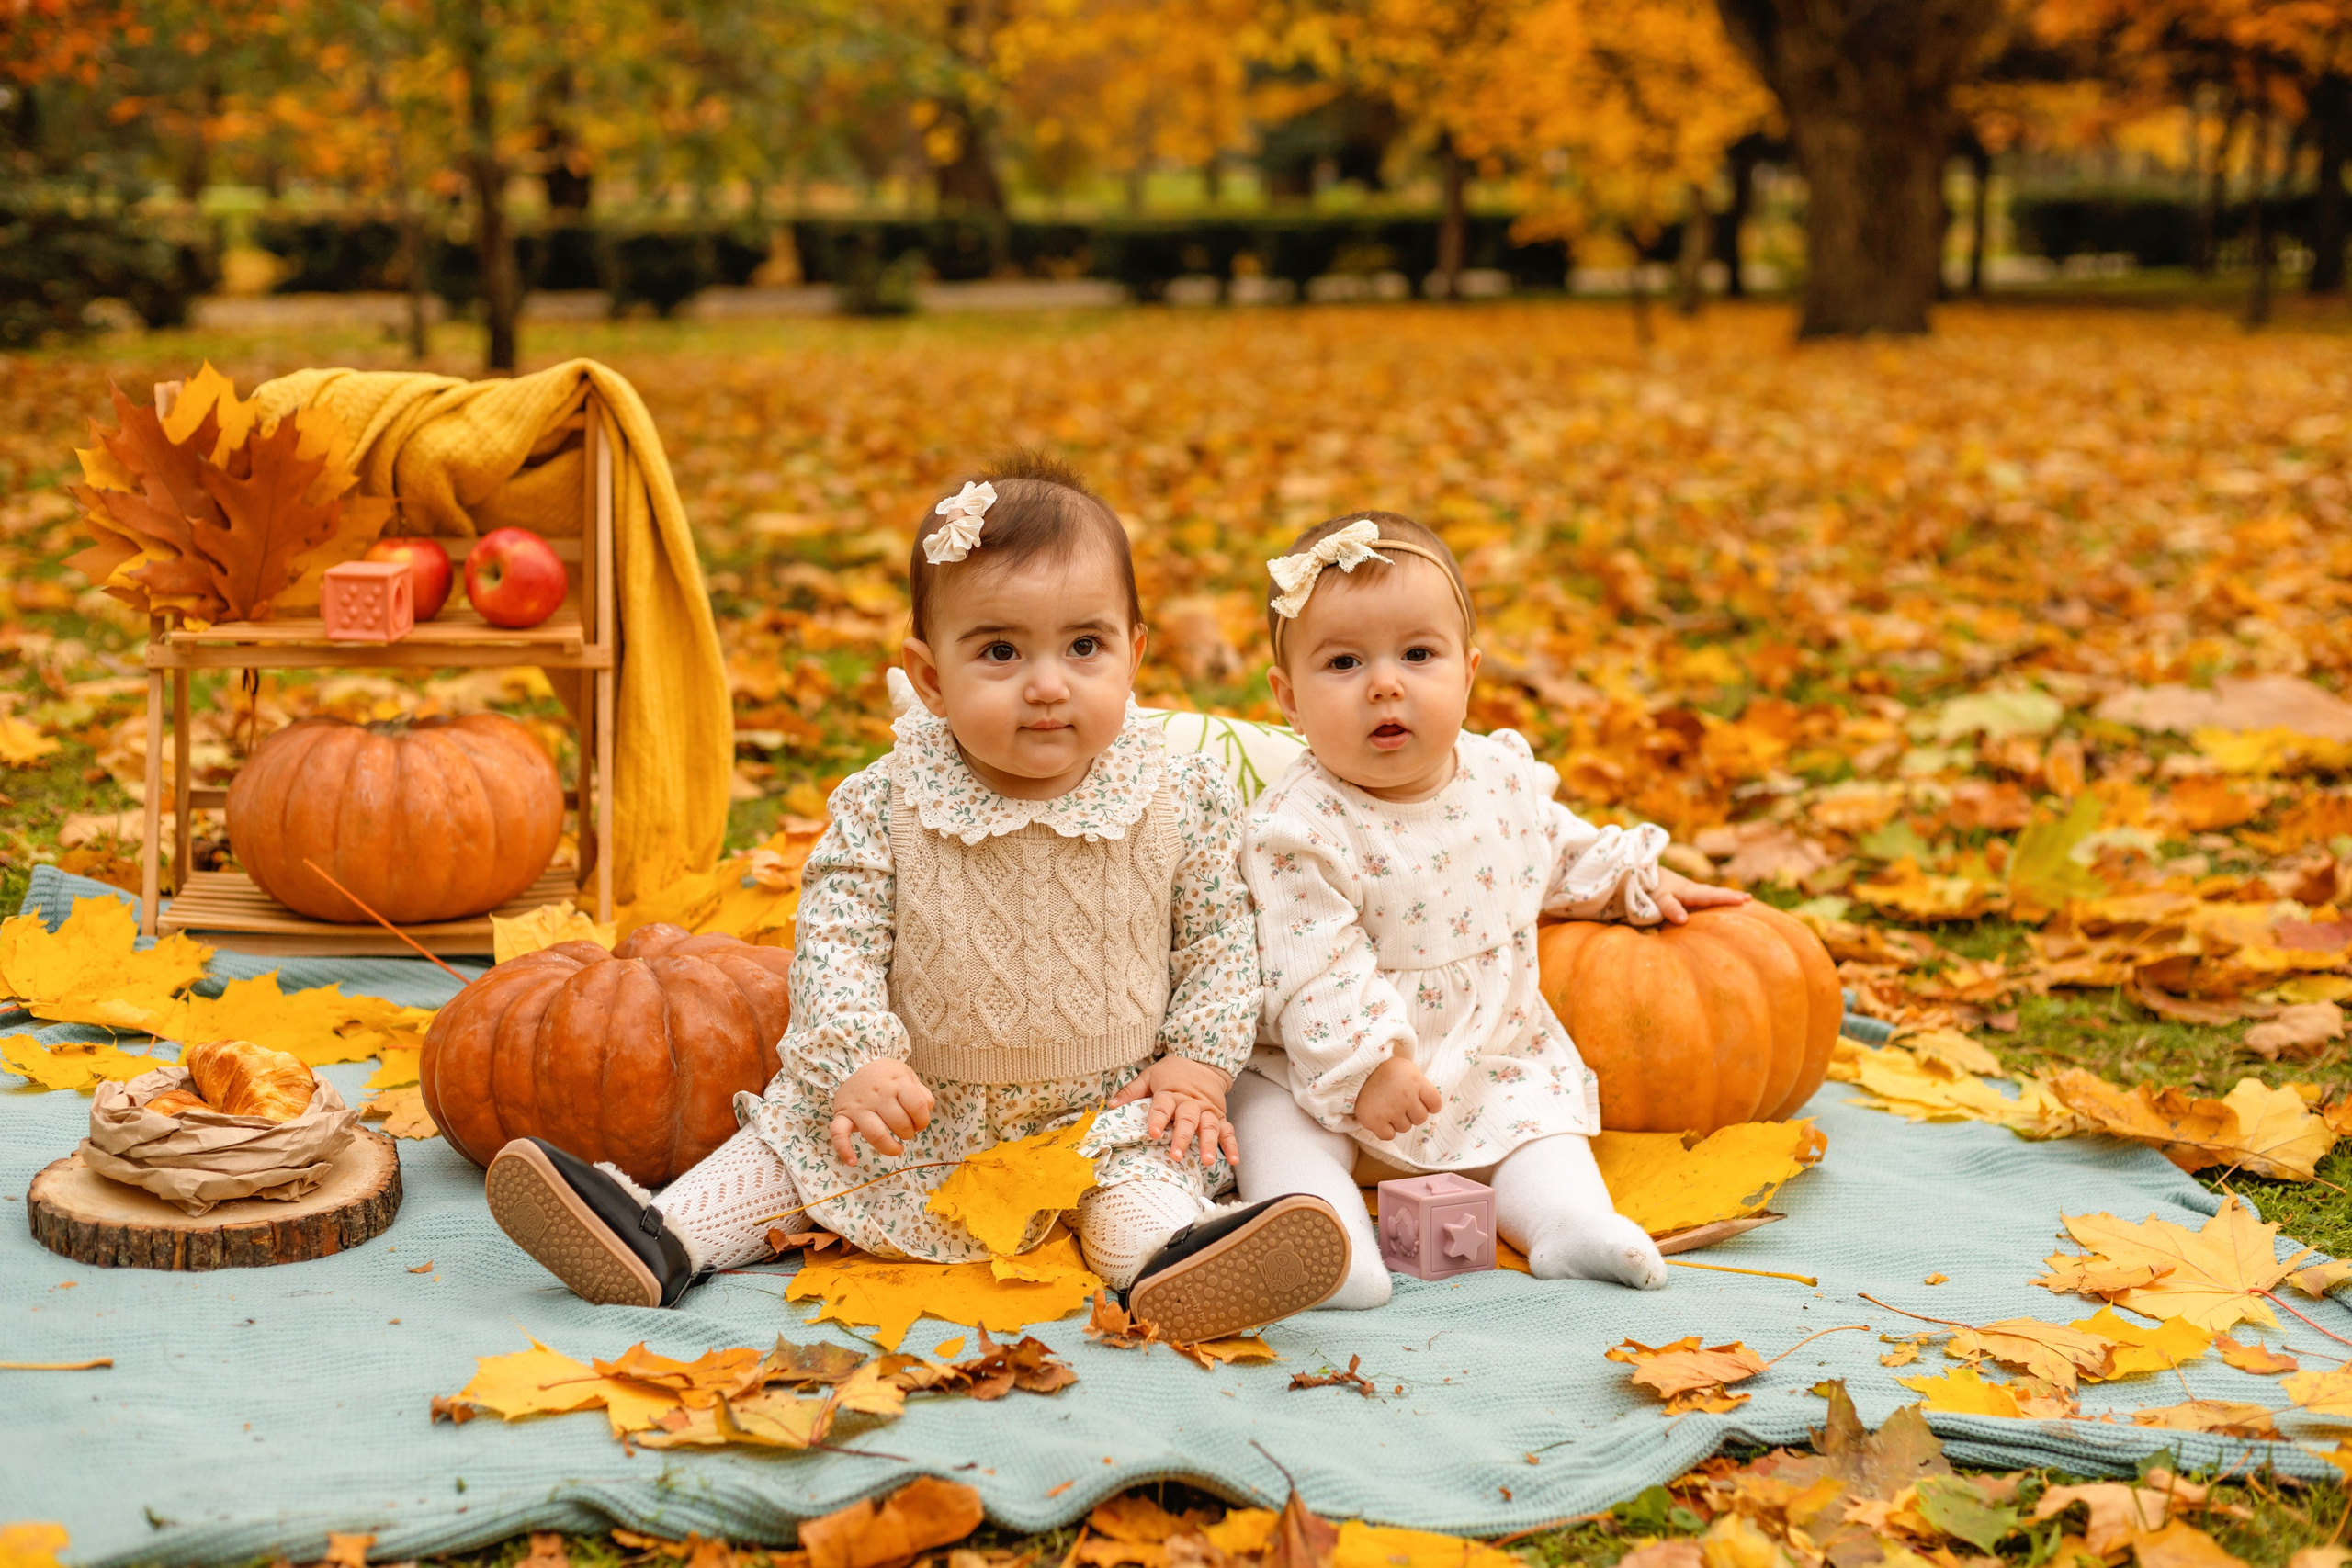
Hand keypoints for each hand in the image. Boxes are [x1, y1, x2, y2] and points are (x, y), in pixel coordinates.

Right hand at [829, 1059, 935, 1164]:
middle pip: (898, 1122)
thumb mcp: (908, 1076)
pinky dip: (844, 1149)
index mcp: (896, 1082)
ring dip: (889, 1147)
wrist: (855, 1065)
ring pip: (875, 1133)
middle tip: (908, 1131)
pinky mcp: (842, 1115)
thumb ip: (921, 1094)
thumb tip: (926, 1112)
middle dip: (908, 1133)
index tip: (921, 1123)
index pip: (917, 1105)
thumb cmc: (887, 1076)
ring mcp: (859, 1106)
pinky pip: (838, 1134)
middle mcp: (877, 1094)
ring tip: (897, 1148)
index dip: (923, 1119)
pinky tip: (852, 1161)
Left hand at [1108, 1056, 1237, 1166]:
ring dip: (1209, 1144)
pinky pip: (1228, 1131)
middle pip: (1187, 1119)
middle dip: (1183, 1137)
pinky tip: (1233, 1159)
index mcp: (1170, 1092)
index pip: (1163, 1106)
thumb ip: (1132, 1091)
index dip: (1158, 1119)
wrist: (1203, 1061)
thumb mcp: (1150, 1075)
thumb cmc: (1172, 1072)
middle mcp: (1190, 1102)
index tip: (1154, 1133)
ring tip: (1207, 1160)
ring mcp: (1207, 1110)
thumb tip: (1110, 1105)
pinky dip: (1231, 1145)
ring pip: (1209, 1127)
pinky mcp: (1220, 1116)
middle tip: (1177, 1155)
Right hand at [1353, 1055, 1442, 1139]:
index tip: (1419, 1100)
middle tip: (1399, 1102)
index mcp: (1416, 1081)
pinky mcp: (1375, 1121)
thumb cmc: (1386, 1071)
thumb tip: (1431, 1104)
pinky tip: (1380, 1117)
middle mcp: (1405, 1096)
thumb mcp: (1408, 1068)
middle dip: (1412, 1113)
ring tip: (1387, 1106)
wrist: (1356, 1071)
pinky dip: (1385, 1129)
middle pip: (1421, 1118)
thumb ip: (1421, 1085)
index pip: (1435, 1104)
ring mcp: (1390, 1109)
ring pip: (1405, 1128)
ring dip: (1397, 1120)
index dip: (1428, 1105)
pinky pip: (1389, 1136)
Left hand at [1655, 867, 1749, 925]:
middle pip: (1714, 893)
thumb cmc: (1646, 887)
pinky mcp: (1679, 892)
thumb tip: (1684, 920)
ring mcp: (1685, 889)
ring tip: (1739, 899)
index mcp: (1688, 891)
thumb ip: (1670, 908)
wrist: (1634, 871)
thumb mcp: (1657, 899)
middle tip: (1749, 899)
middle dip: (1731, 895)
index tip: (1744, 900)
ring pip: (1708, 893)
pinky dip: (1712, 897)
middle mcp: (1690, 889)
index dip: (1727, 898)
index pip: (1712, 896)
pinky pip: (1700, 896)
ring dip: (1723, 895)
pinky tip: (1712, 901)